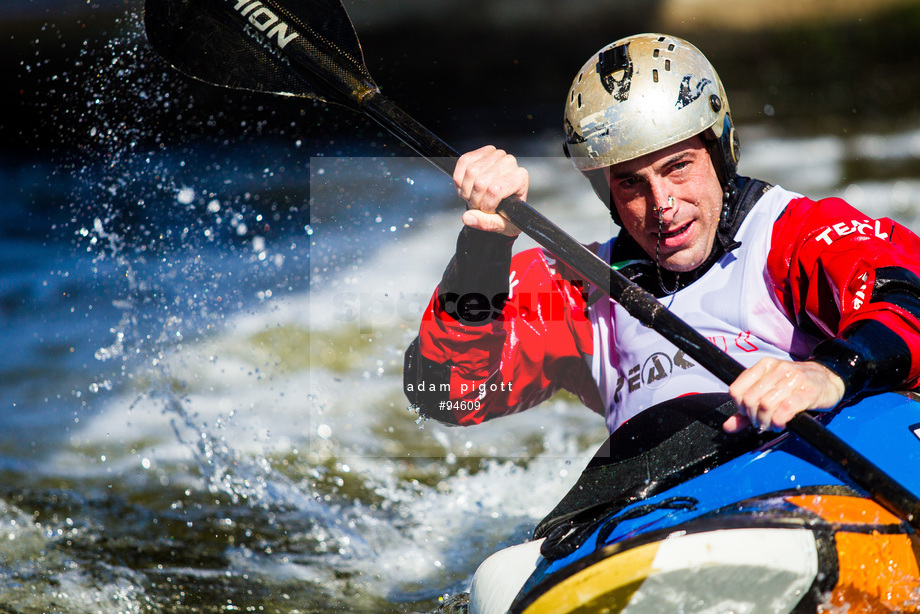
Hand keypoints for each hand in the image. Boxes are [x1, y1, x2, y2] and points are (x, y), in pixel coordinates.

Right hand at [453, 145, 526, 236]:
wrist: (502, 204)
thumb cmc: (507, 214)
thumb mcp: (503, 225)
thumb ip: (487, 224)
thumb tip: (468, 218)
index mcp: (520, 178)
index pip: (495, 190)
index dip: (486, 205)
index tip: (488, 211)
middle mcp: (509, 162)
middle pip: (480, 182)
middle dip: (474, 199)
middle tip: (478, 206)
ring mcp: (495, 155)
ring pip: (470, 172)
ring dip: (466, 190)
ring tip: (473, 197)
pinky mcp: (480, 152)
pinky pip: (463, 162)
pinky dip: (459, 179)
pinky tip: (466, 188)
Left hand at [723, 358, 844, 432]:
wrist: (830, 379)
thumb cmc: (796, 387)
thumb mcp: (769, 392)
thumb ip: (747, 410)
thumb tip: (727, 427)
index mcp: (763, 366)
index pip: (737, 389)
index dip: (739, 408)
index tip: (748, 415)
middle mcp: (777, 369)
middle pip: (750, 399)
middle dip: (753, 418)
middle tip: (762, 424)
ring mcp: (793, 378)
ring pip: (766, 405)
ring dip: (766, 421)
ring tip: (772, 424)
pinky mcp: (808, 391)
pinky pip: (786, 408)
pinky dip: (779, 420)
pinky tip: (781, 423)